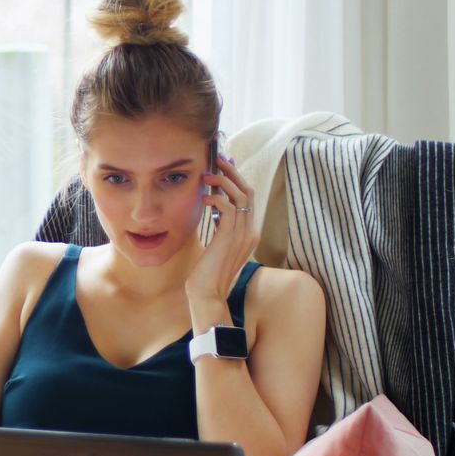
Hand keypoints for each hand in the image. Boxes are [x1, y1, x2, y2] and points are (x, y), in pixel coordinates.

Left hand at [186, 155, 259, 300]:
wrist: (207, 295)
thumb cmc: (207, 274)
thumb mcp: (216, 246)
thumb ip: (220, 228)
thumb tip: (214, 207)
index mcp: (249, 233)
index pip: (248, 198)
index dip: (236, 180)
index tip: (221, 168)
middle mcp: (250, 231)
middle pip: (248, 191)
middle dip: (233, 172)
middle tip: (217, 160)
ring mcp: (244, 234)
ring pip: (241, 195)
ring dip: (223, 181)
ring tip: (207, 175)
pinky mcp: (231, 237)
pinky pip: (229, 208)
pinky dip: (217, 198)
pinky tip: (204, 197)